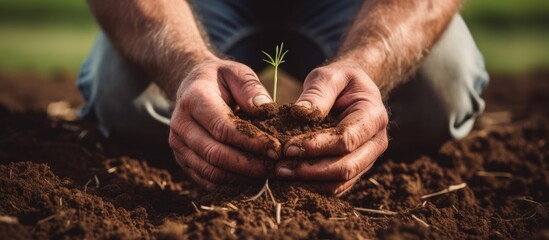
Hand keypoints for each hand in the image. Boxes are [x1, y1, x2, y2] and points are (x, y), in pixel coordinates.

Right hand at [169, 58, 280, 190]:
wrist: (191, 86)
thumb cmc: (220, 80)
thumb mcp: (236, 72)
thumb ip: (251, 88)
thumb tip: (266, 110)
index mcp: (193, 99)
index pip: (223, 128)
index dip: (251, 142)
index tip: (276, 148)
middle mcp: (180, 124)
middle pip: (215, 154)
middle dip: (248, 165)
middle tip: (274, 167)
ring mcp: (178, 145)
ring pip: (210, 172)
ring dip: (241, 178)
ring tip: (266, 175)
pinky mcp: (182, 160)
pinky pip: (206, 180)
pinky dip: (230, 185)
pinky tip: (251, 180)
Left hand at [275, 60, 388, 195]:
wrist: (354, 90)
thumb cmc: (340, 81)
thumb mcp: (329, 76)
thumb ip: (317, 92)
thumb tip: (300, 113)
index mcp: (374, 116)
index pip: (346, 139)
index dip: (316, 146)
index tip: (287, 147)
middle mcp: (376, 142)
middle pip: (346, 167)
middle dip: (311, 170)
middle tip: (280, 167)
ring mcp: (368, 159)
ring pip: (341, 182)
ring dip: (310, 182)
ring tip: (281, 173)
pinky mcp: (356, 169)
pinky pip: (337, 186)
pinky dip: (314, 186)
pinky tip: (291, 179)